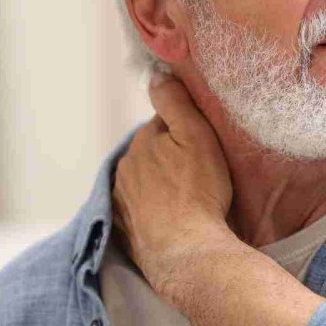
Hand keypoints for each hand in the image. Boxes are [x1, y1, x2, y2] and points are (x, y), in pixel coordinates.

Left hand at [111, 72, 233, 293]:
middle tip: (200, 173)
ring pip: (145, 181)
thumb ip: (175, 103)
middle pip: (153, 153)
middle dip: (170, 158)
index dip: (186, 132)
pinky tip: (172, 217)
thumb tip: (156, 74)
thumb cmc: (198, 193)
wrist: (187, 251)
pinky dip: (153, 209)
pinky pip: (140, 209)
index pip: (165, 126)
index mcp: (143, 142)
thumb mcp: (196, 137)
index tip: (204, 145)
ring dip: (161, 184)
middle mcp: (126, 167)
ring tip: (189, 198)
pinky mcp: (125, 228)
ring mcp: (122, 199)